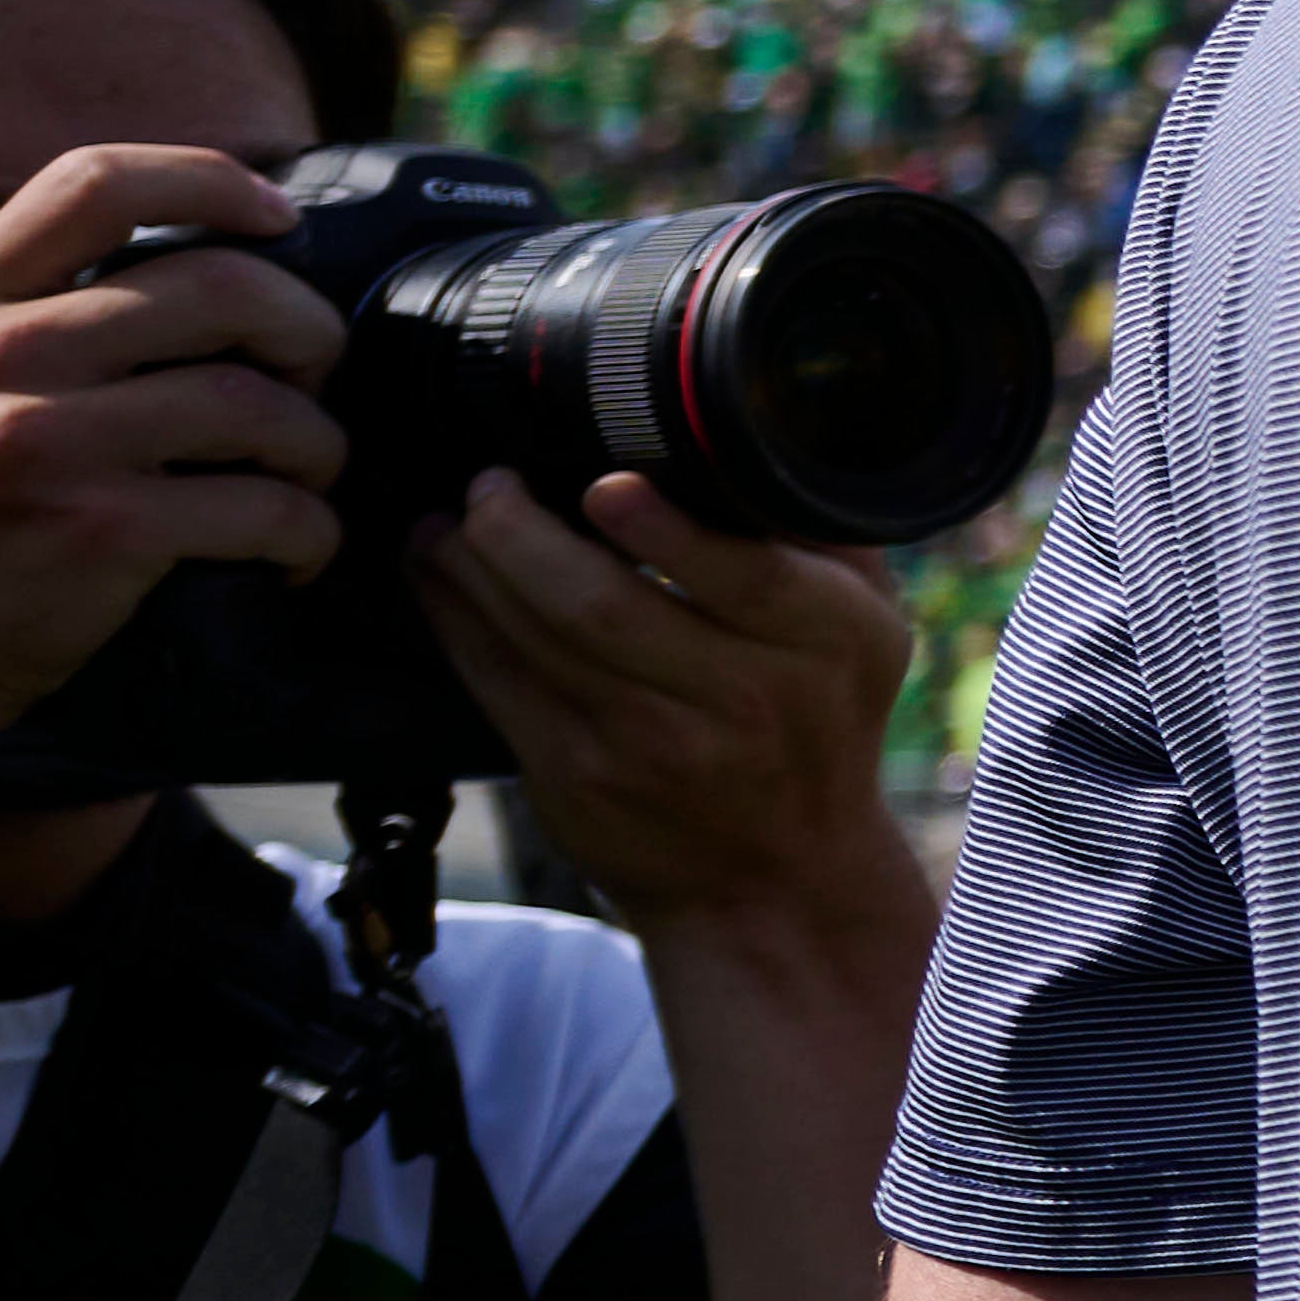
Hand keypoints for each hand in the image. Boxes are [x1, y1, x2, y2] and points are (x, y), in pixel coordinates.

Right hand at [0, 145, 347, 732]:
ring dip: (316, 440)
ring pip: (255, 401)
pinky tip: (296, 547)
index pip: (94, 185)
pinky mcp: (98, 529)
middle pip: (219, 287)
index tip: (281, 215)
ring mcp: (47, 439)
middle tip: (318, 371)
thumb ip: (49, 316)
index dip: (211, 181)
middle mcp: (0, 352)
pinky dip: (310, 529)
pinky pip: (265, 508)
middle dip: (306, 327)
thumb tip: (215, 271)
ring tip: (306, 468)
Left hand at [413, 470, 928, 948]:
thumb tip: (739, 425)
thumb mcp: (864, 625)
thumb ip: (816, 534)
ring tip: (446, 518)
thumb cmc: (817, 717)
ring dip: (467, 565)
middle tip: (489, 483)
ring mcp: (650, 747)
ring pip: (533, 638)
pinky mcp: (573, 779)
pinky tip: (435, 570)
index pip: (745, 578)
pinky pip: (493, 680)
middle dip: (521, 533)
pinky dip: (450, 616)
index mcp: (828, 644)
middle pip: (604, 607)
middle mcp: (744, 699)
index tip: (603, 484)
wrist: (776, 875)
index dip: (666, 529)